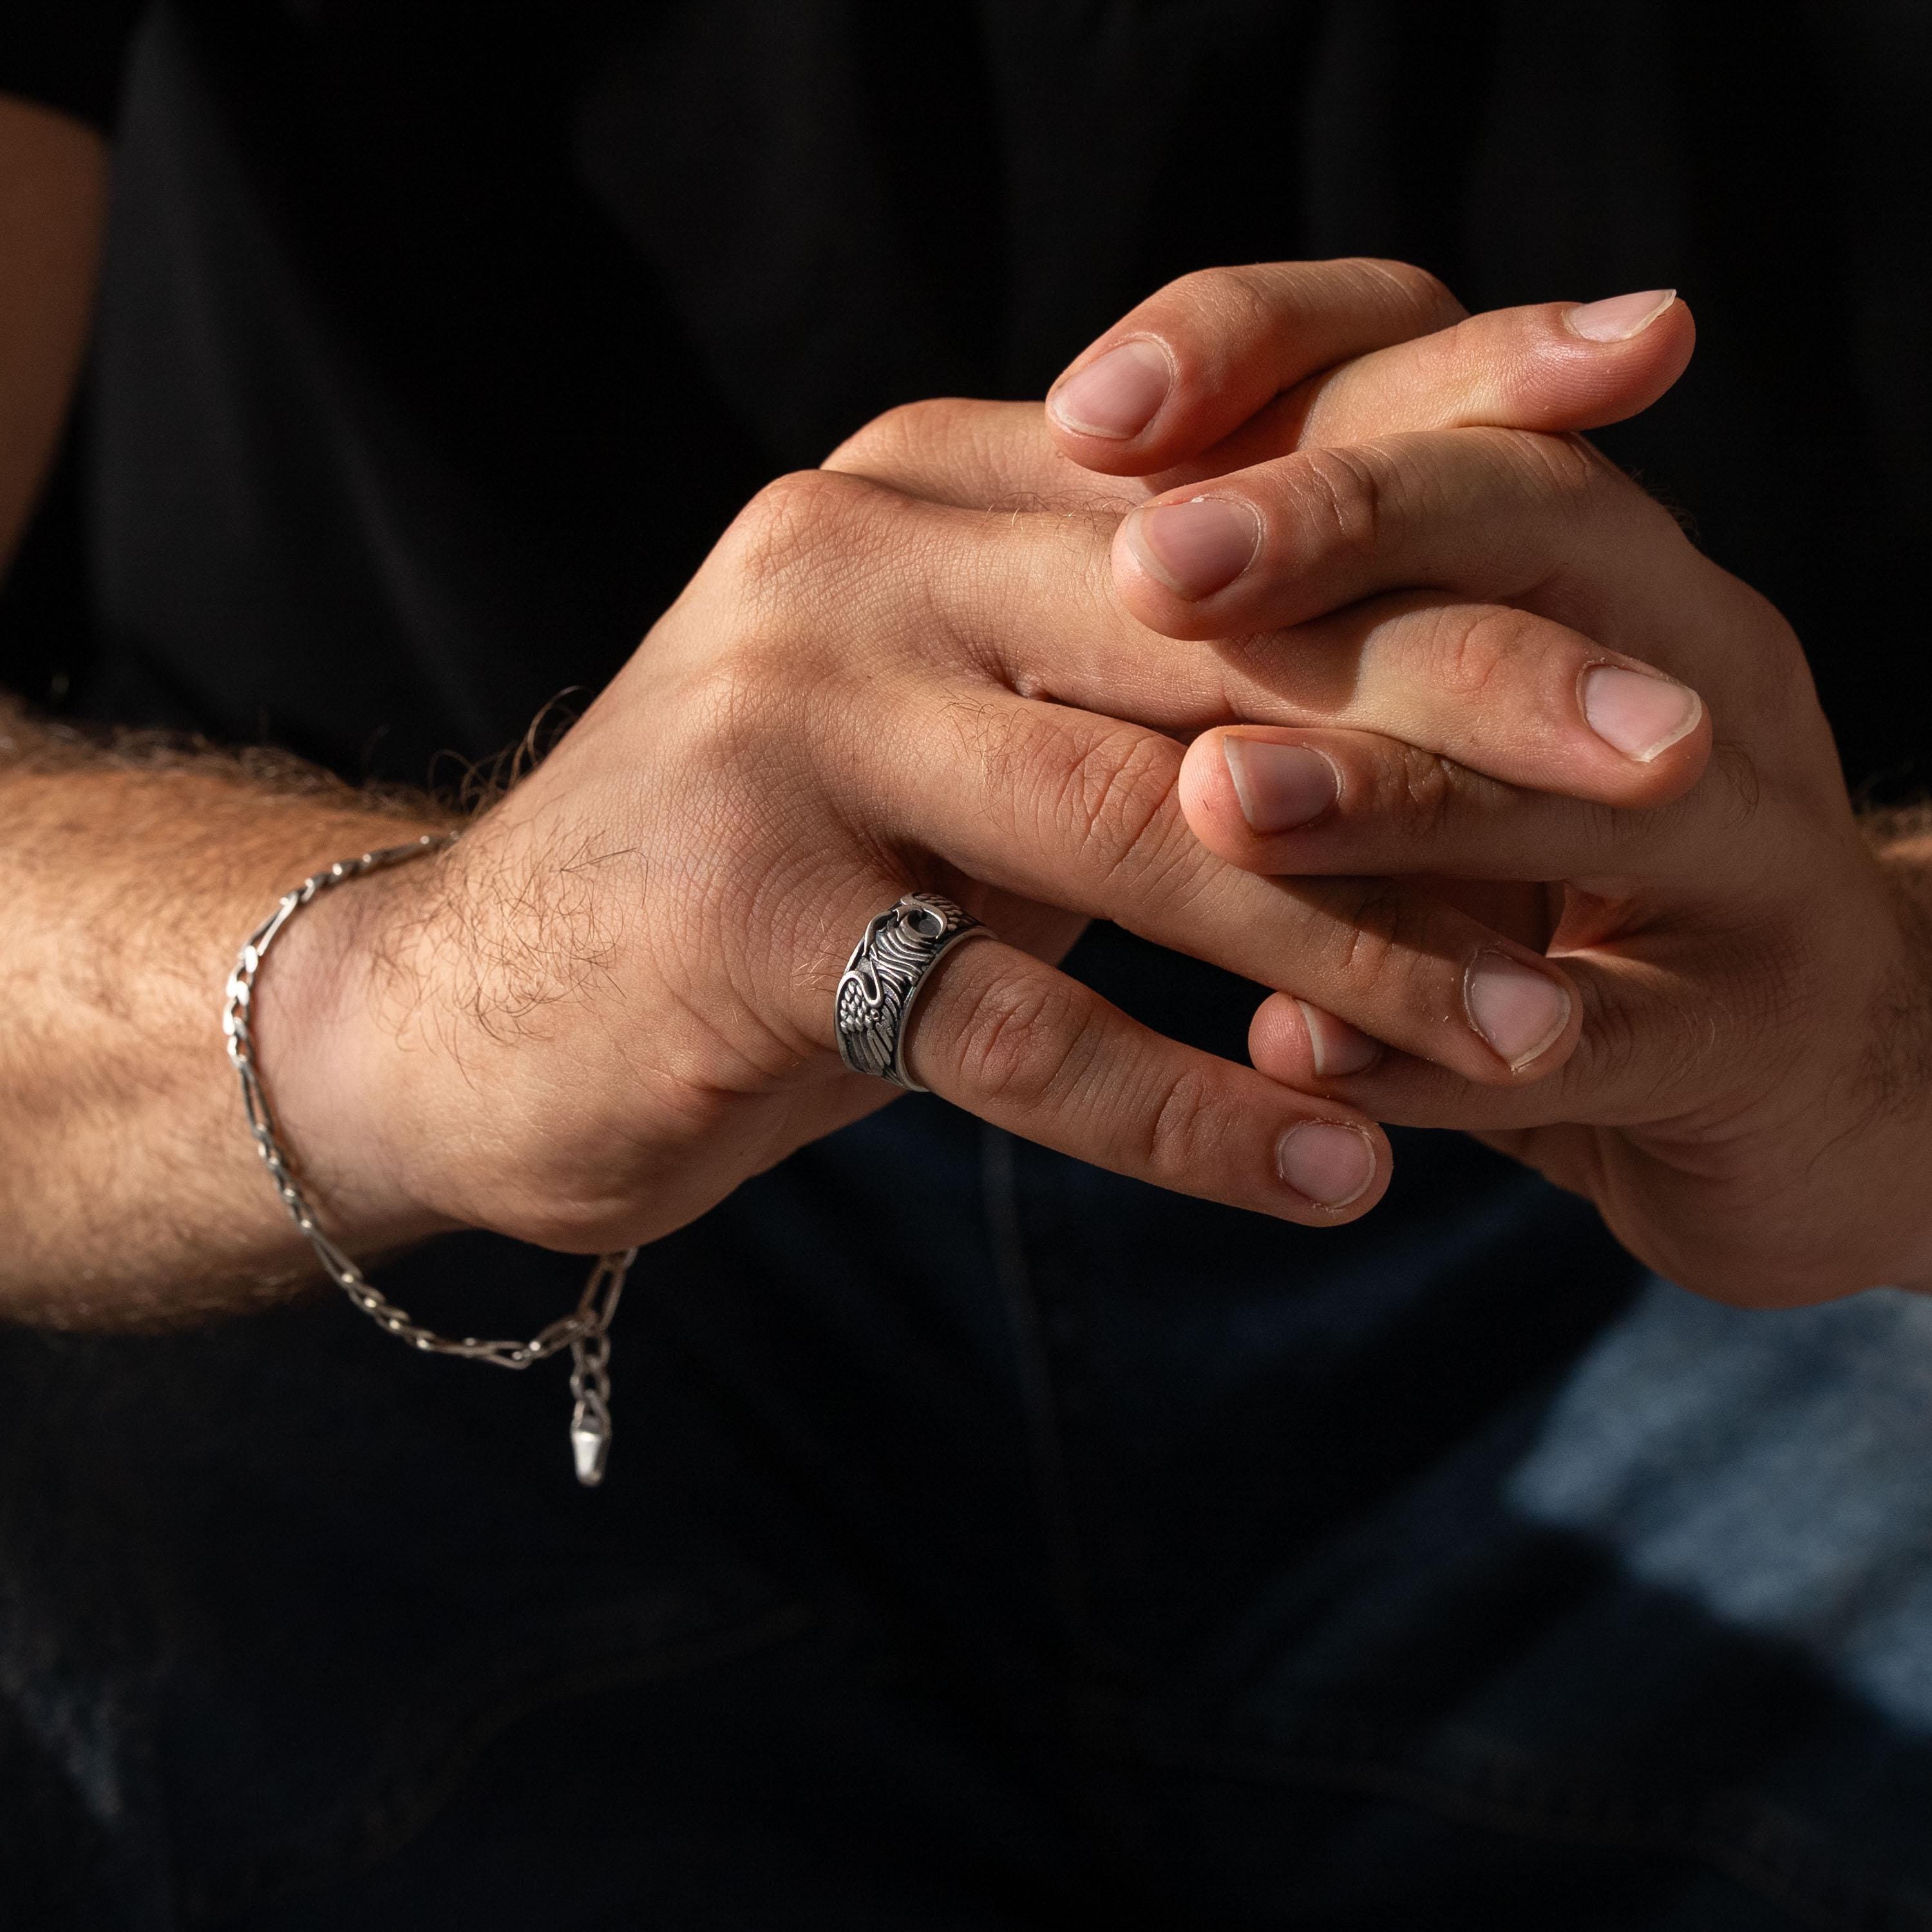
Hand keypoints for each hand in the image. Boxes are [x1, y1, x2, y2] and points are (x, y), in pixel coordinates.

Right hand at [272, 265, 1691, 1258]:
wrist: (473, 1010)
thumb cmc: (766, 886)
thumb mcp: (953, 746)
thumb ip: (1126, 701)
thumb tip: (1419, 758)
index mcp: (919, 490)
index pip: (1218, 459)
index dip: (1432, 462)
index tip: (1629, 494)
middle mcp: (851, 563)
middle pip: (1213, 620)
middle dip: (1460, 694)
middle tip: (1661, 769)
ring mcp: (783, 727)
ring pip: (1138, 824)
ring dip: (1358, 941)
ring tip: (1536, 1031)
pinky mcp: (742, 918)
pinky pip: (1022, 1025)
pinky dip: (1193, 1109)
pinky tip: (1333, 1174)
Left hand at [1059, 274, 1922, 1305]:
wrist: (1797, 1051)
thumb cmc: (1546, 861)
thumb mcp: (1430, 708)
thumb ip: (1296, 632)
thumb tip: (1070, 567)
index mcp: (1580, 542)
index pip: (1429, 365)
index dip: (1262, 359)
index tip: (1082, 415)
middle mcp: (1683, 645)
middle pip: (1533, 516)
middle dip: (1334, 527)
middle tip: (1153, 568)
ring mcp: (1749, 842)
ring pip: (1585, 784)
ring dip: (1386, 792)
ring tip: (1217, 800)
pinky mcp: (1755, 1034)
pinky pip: (1603, 1037)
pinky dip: (1434, 1047)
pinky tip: (1296, 1051)